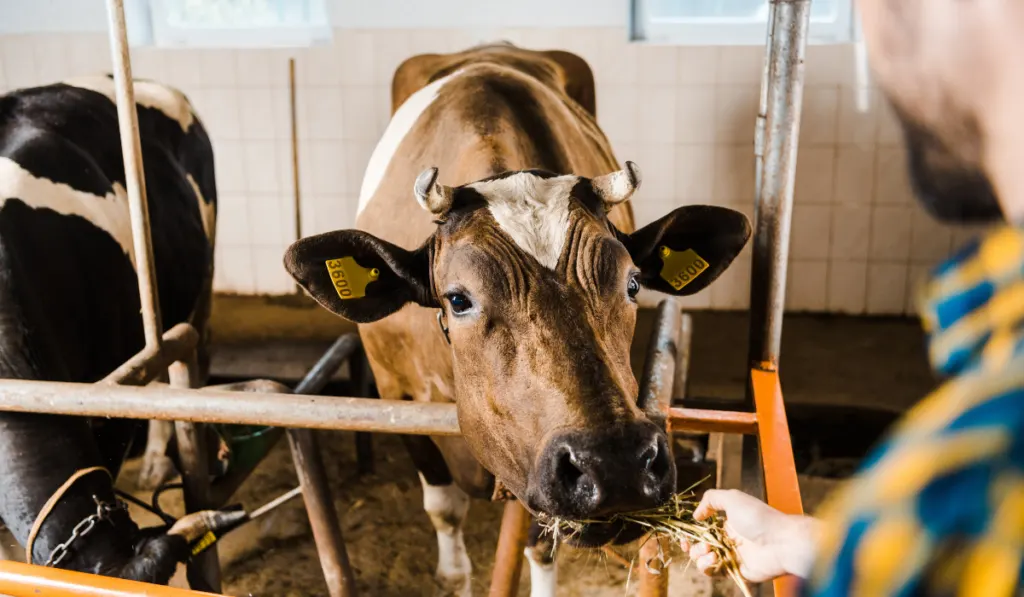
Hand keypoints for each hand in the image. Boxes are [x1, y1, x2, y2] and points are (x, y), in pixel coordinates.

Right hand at [680, 489, 818, 582]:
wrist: (782, 542)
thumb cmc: (760, 518)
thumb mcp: (733, 498)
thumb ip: (711, 499)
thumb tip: (696, 514)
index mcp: (727, 523)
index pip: (702, 529)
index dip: (691, 532)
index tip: (684, 534)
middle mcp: (727, 540)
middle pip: (699, 546)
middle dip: (691, 545)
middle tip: (689, 544)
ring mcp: (731, 556)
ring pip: (703, 560)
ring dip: (699, 556)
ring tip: (709, 551)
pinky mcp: (735, 571)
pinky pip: (713, 572)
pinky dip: (707, 567)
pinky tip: (714, 559)